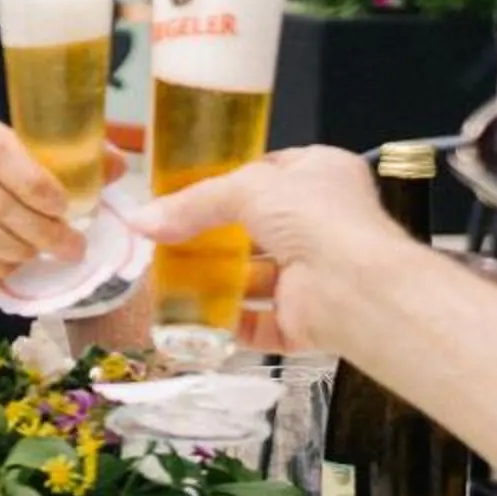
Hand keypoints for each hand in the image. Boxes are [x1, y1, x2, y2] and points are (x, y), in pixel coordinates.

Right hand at [124, 145, 421, 354]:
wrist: (355, 286)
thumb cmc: (316, 218)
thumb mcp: (247, 189)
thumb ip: (193, 204)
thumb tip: (141, 219)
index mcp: (321, 175)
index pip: (269, 172)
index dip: (229, 181)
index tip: (187, 193)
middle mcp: (322, 223)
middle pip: (256, 229)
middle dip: (215, 238)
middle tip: (170, 241)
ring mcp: (315, 273)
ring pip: (256, 279)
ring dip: (217, 283)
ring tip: (170, 282)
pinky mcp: (305, 318)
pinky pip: (260, 322)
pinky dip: (229, 322)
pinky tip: (194, 320)